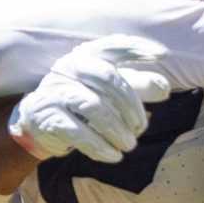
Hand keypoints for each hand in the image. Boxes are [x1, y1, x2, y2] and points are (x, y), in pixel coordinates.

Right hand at [8, 36, 176, 162]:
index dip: (136, 49)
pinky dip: (100, 147)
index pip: (113, 46)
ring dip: (118, 130)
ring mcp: (57, 91)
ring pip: (95, 107)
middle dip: (132, 107)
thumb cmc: (84, 99)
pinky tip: (114, 156)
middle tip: (141, 128)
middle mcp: (70, 67)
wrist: (39, 120)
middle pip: (109, 80)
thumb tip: (164, 88)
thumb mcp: (110, 90)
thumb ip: (138, 85)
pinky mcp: (48, 117)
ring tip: (129, 145)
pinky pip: (78, 132)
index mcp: (88, 55)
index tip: (161, 55)